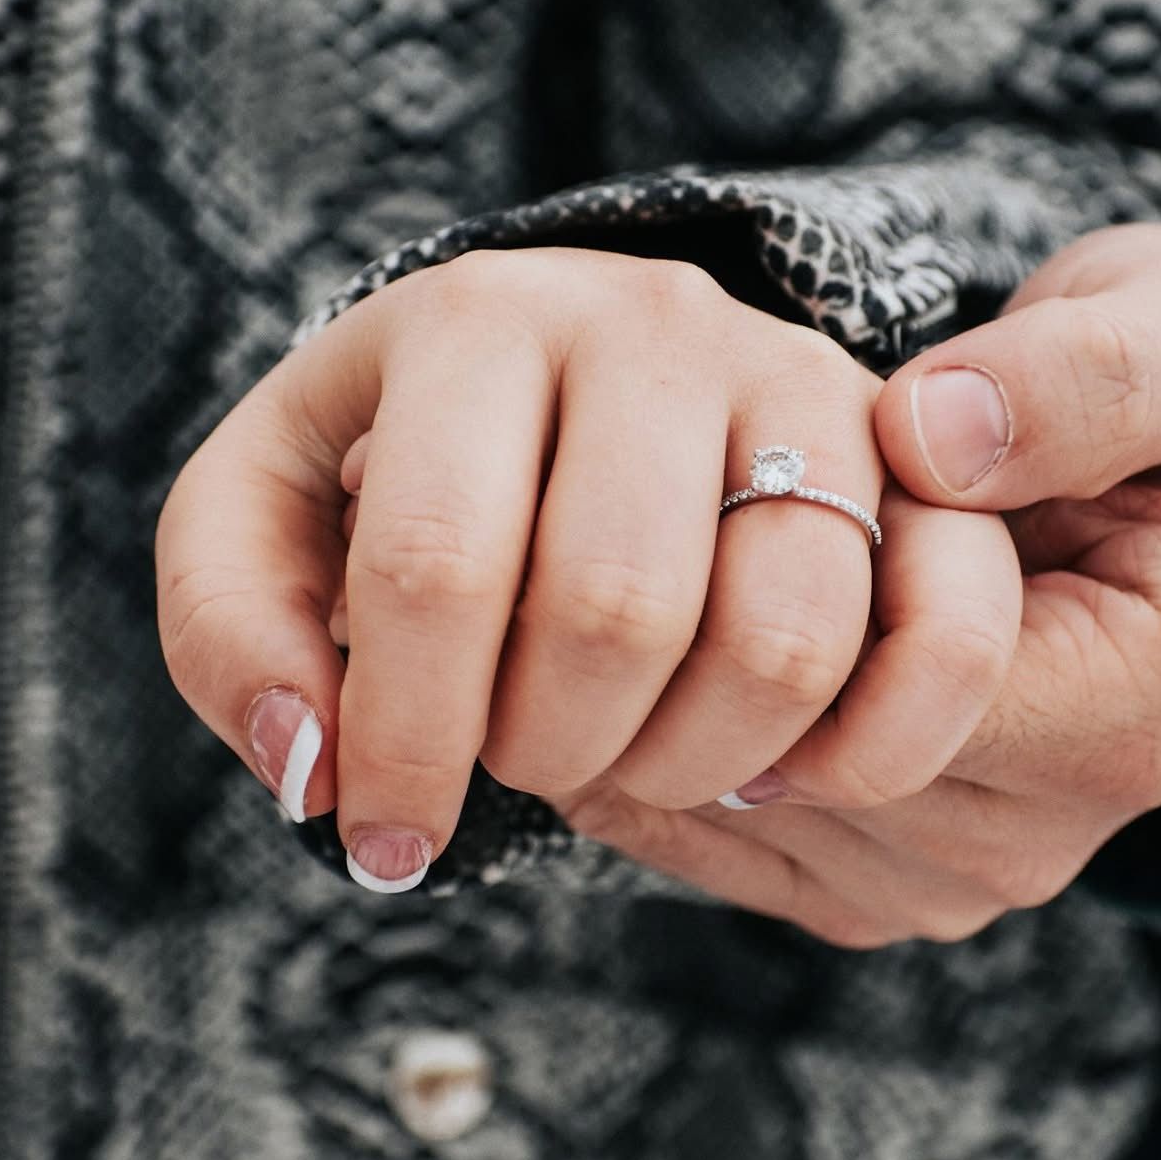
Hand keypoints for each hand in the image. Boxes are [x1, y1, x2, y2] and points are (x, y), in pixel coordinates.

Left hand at [156, 246, 1014, 891]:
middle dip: (551, 750)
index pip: (438, 563)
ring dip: (693, 763)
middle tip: (522, 767)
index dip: (406, 741)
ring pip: (782, 633)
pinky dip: (853, 744)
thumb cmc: (404, 467)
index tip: (385, 840)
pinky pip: (924, 630)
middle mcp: (647, 318)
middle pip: (615, 607)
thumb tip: (313, 770)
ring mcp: (791, 372)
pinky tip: (767, 760)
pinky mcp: (890, 449)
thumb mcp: (267, 523)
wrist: (567, 371)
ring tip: (631, 759)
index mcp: (473, 318)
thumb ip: (236, 635)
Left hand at [556, 224, 1160, 946]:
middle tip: (739, 510)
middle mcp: (1031, 836)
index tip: (791, 470)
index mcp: (1116, 716)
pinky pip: (716, 846)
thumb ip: (1080, 379)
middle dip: (731, 631)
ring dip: (689, 689)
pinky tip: (679, 641)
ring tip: (722, 567)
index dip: (799, 576)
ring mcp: (950, 879)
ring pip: (733, 810)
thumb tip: (932, 440)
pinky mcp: (878, 890)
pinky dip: (669, 745)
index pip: (885, 691)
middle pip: (792, 763)